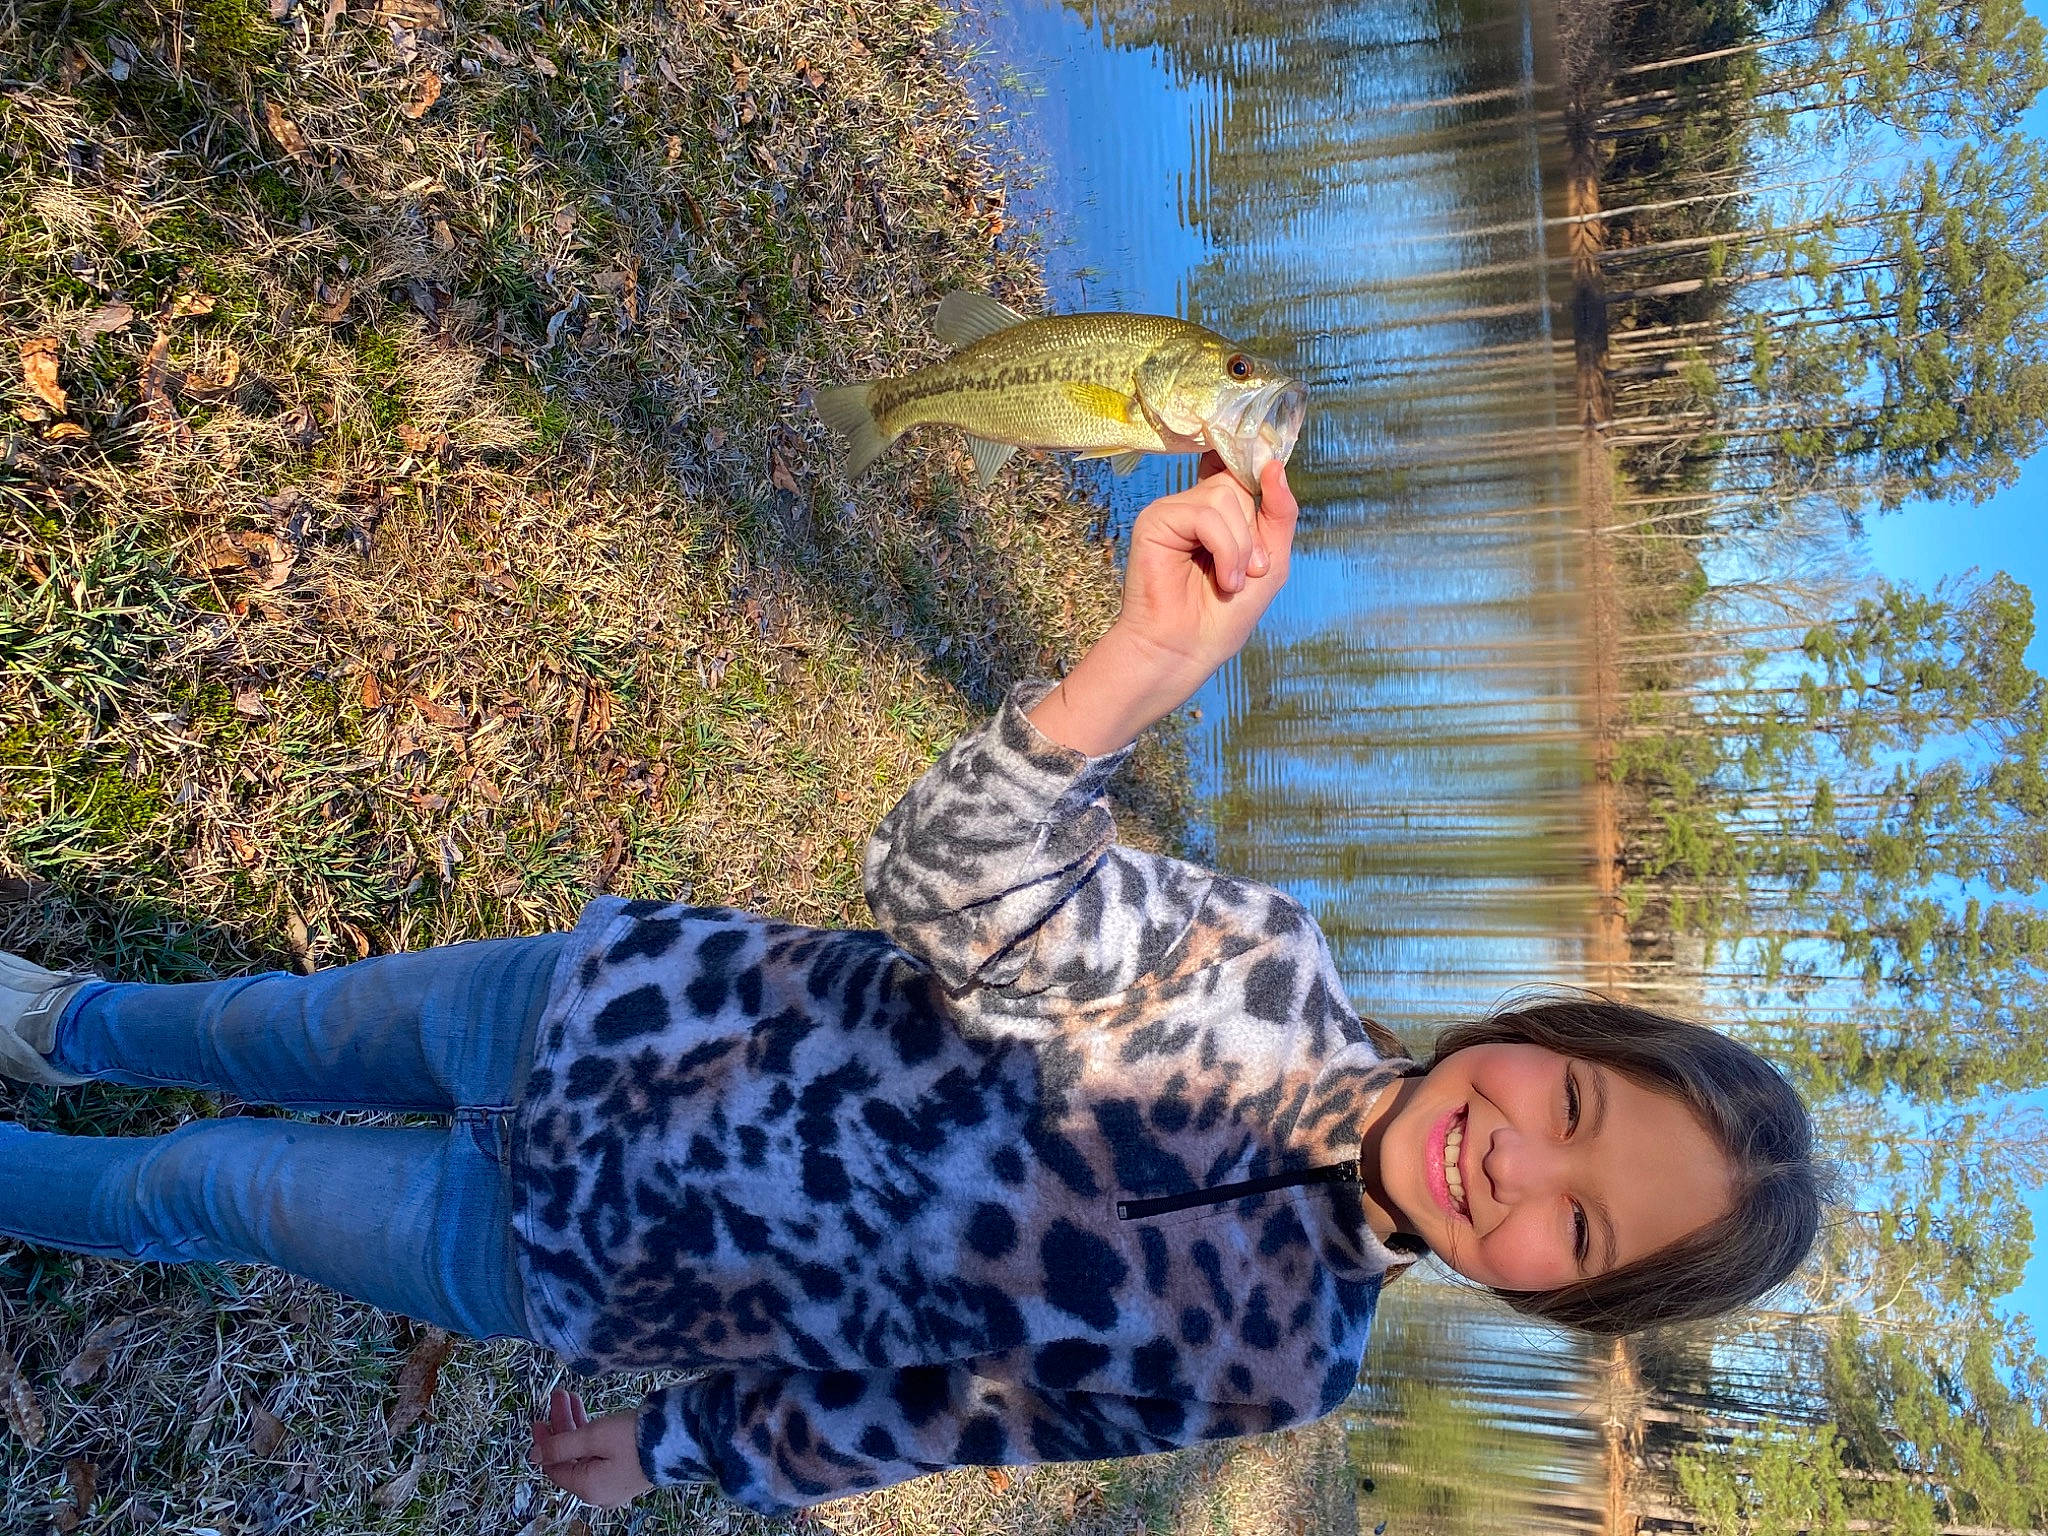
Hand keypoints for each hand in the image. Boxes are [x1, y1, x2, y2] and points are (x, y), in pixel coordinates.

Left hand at [530, 1388, 653, 1507]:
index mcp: (587, 1488)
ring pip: (586, 1454)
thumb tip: (533, 1456)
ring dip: (576, 1426)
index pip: (554, 1467)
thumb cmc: (636, 1438)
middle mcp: (598, 1491)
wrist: (683, 1440)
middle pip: (570, 1458)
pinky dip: (592, 1435)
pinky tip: (590, 1414)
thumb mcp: (594, 1436)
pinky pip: (601, 1455)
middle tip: (559, 1397)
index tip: (538, 1418)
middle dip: (561, 1426)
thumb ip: (561, 1445)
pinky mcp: (628, 1471)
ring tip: (571, 1396)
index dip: (543, 1443)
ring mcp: (615, 1482)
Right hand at [1025, 455, 1297, 756]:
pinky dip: (1225, 549)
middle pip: (1237, 484)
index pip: (1239, 469)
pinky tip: (1223, 578)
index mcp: (1218, 512)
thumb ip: (1279, 511)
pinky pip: (1204, 515)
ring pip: (1224, 497)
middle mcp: (1192, 505)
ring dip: (1241, 546)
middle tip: (1249, 571)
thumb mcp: (1271, 560)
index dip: (1255, 470)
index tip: (1268, 472)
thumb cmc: (1225, 615)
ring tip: (1232, 580)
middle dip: (1253, 533)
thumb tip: (1275, 464)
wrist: (1188, 650)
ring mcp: (1173, 511)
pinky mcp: (1155, 521)